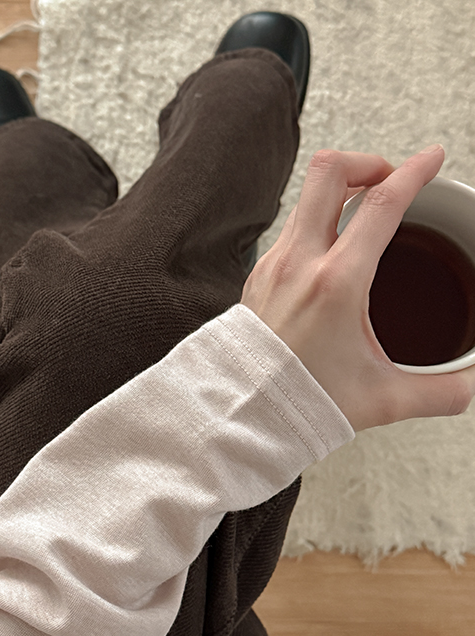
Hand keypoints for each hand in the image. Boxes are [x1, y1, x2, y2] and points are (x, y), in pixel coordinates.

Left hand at [241, 145, 474, 432]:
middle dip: (368, 162)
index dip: (414, 172)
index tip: (432, 158)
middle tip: (391, 181)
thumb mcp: (382, 399)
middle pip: (329, 172)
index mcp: (336, 284)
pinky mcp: (258, 276)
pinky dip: (317, 220)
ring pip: (306, 196)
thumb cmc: (303, 404)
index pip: (380, 205)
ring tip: (366, 210)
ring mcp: (273, 266)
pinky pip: (291, 227)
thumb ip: (438, 392)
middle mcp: (299, 263)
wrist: (243, 416)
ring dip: (339, 190)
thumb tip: (469, 386)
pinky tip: (334, 247)